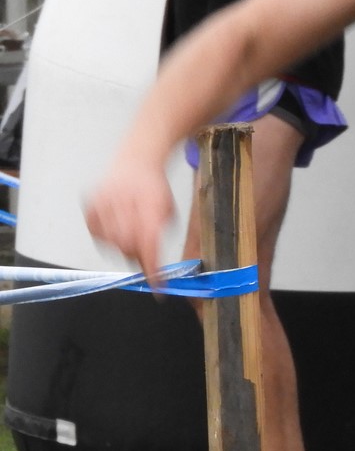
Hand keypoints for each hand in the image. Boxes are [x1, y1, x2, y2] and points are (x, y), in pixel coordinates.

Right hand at [84, 156, 174, 284]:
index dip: (152, 270)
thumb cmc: (156, 189)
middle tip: (144, 249)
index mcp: (150, 205)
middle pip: (127, 248)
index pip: (149, 245)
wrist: (136, 161)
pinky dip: (106, 235)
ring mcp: (103, 203)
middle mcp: (123, 203)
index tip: (158, 289)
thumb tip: (149, 265)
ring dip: (122, 244)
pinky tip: (116, 222)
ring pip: (110, 244)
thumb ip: (159, 237)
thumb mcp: (168, 210)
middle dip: (138, 255)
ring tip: (130, 227)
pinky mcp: (89, 205)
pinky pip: (96, 235)